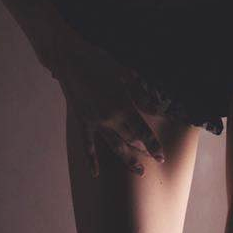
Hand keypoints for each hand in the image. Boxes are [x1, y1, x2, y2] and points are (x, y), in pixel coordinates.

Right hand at [44, 22, 166, 178]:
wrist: (70, 58)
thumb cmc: (101, 61)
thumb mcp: (127, 74)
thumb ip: (143, 95)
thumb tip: (157, 110)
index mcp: (123, 105)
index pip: (143, 132)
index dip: (154, 145)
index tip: (162, 157)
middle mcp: (110, 118)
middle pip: (131, 140)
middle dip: (143, 150)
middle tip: (153, 160)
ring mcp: (94, 122)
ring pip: (114, 147)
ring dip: (128, 159)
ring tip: (139, 170)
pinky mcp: (82, 122)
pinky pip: (87, 145)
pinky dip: (91, 160)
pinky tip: (95, 174)